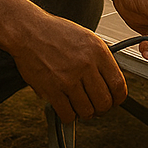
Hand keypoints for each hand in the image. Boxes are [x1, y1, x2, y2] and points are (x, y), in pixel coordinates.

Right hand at [11, 9, 127, 123]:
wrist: (29, 31)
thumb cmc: (56, 33)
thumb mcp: (87, 38)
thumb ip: (100, 59)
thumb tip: (111, 82)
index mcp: (98, 51)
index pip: (118, 85)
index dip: (118, 98)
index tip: (114, 100)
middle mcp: (86, 65)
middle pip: (104, 102)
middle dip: (101, 109)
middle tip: (96, 106)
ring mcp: (69, 79)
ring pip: (87, 112)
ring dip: (84, 113)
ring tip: (79, 105)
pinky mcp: (52, 90)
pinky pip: (68, 115)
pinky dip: (69, 116)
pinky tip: (66, 106)